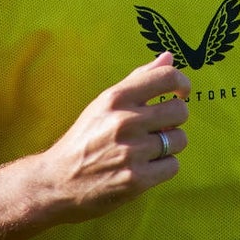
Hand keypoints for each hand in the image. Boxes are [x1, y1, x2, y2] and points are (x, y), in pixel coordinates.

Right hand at [42, 52, 189, 221]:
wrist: (57, 182)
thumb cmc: (84, 139)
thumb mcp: (104, 103)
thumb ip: (138, 79)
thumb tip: (169, 57)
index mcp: (116, 98)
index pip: (166, 78)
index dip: (182, 83)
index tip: (181, 92)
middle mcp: (124, 122)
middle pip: (180, 111)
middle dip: (174, 120)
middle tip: (159, 127)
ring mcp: (131, 152)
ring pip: (179, 140)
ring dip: (169, 145)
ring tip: (147, 149)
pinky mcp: (136, 180)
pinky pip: (173, 166)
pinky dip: (163, 167)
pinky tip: (145, 167)